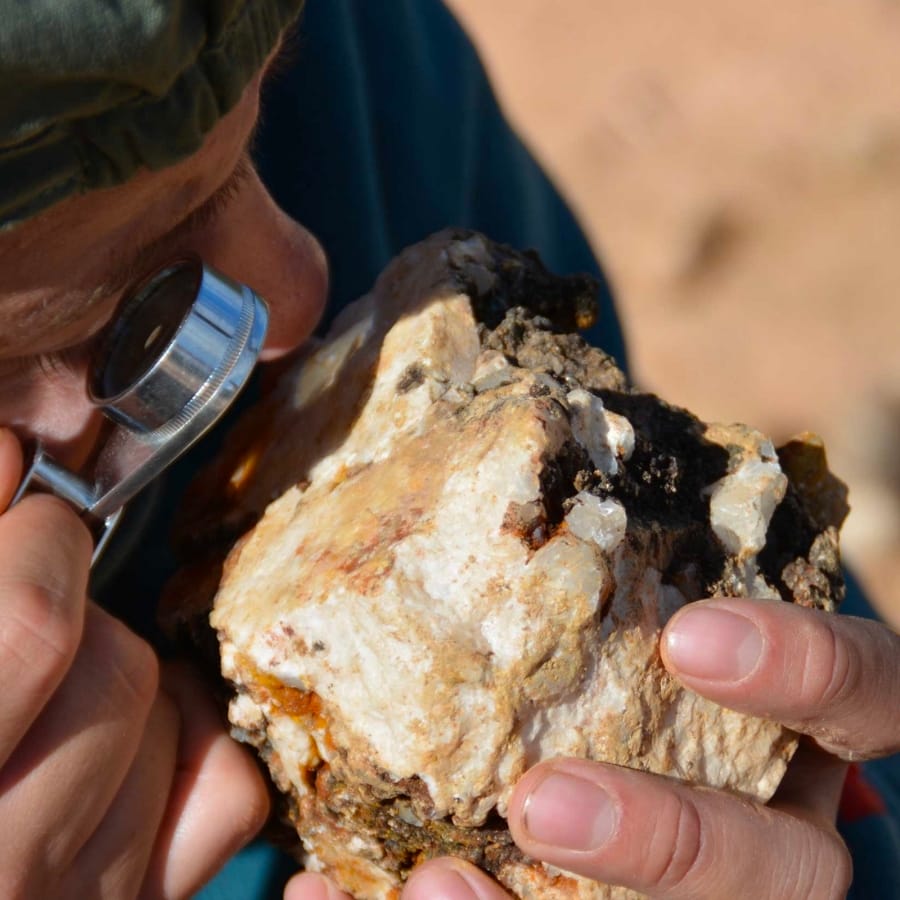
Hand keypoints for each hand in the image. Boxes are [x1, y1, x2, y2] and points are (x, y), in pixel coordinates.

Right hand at [0, 429, 269, 897]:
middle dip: (73, 602)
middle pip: (115, 667)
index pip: (35, 626)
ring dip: (117, 675)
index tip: (22, 515)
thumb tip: (3, 456)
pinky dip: (190, 743)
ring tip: (45, 684)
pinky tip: (123, 733)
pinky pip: (223, 795)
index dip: (36, 540)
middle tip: (24, 596)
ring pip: (164, 720)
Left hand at [285, 596, 899, 899]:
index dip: (807, 668)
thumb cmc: (610, 617)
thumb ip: (617, 535)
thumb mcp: (637, 577)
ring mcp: (721, 884)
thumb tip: (534, 420)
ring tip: (433, 885)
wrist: (579, 716)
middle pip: (790, 869)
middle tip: (540, 805)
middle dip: (673, 842)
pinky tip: (356, 889)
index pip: (866, 692)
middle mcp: (781, 819)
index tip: (689, 638)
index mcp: (803, 723)